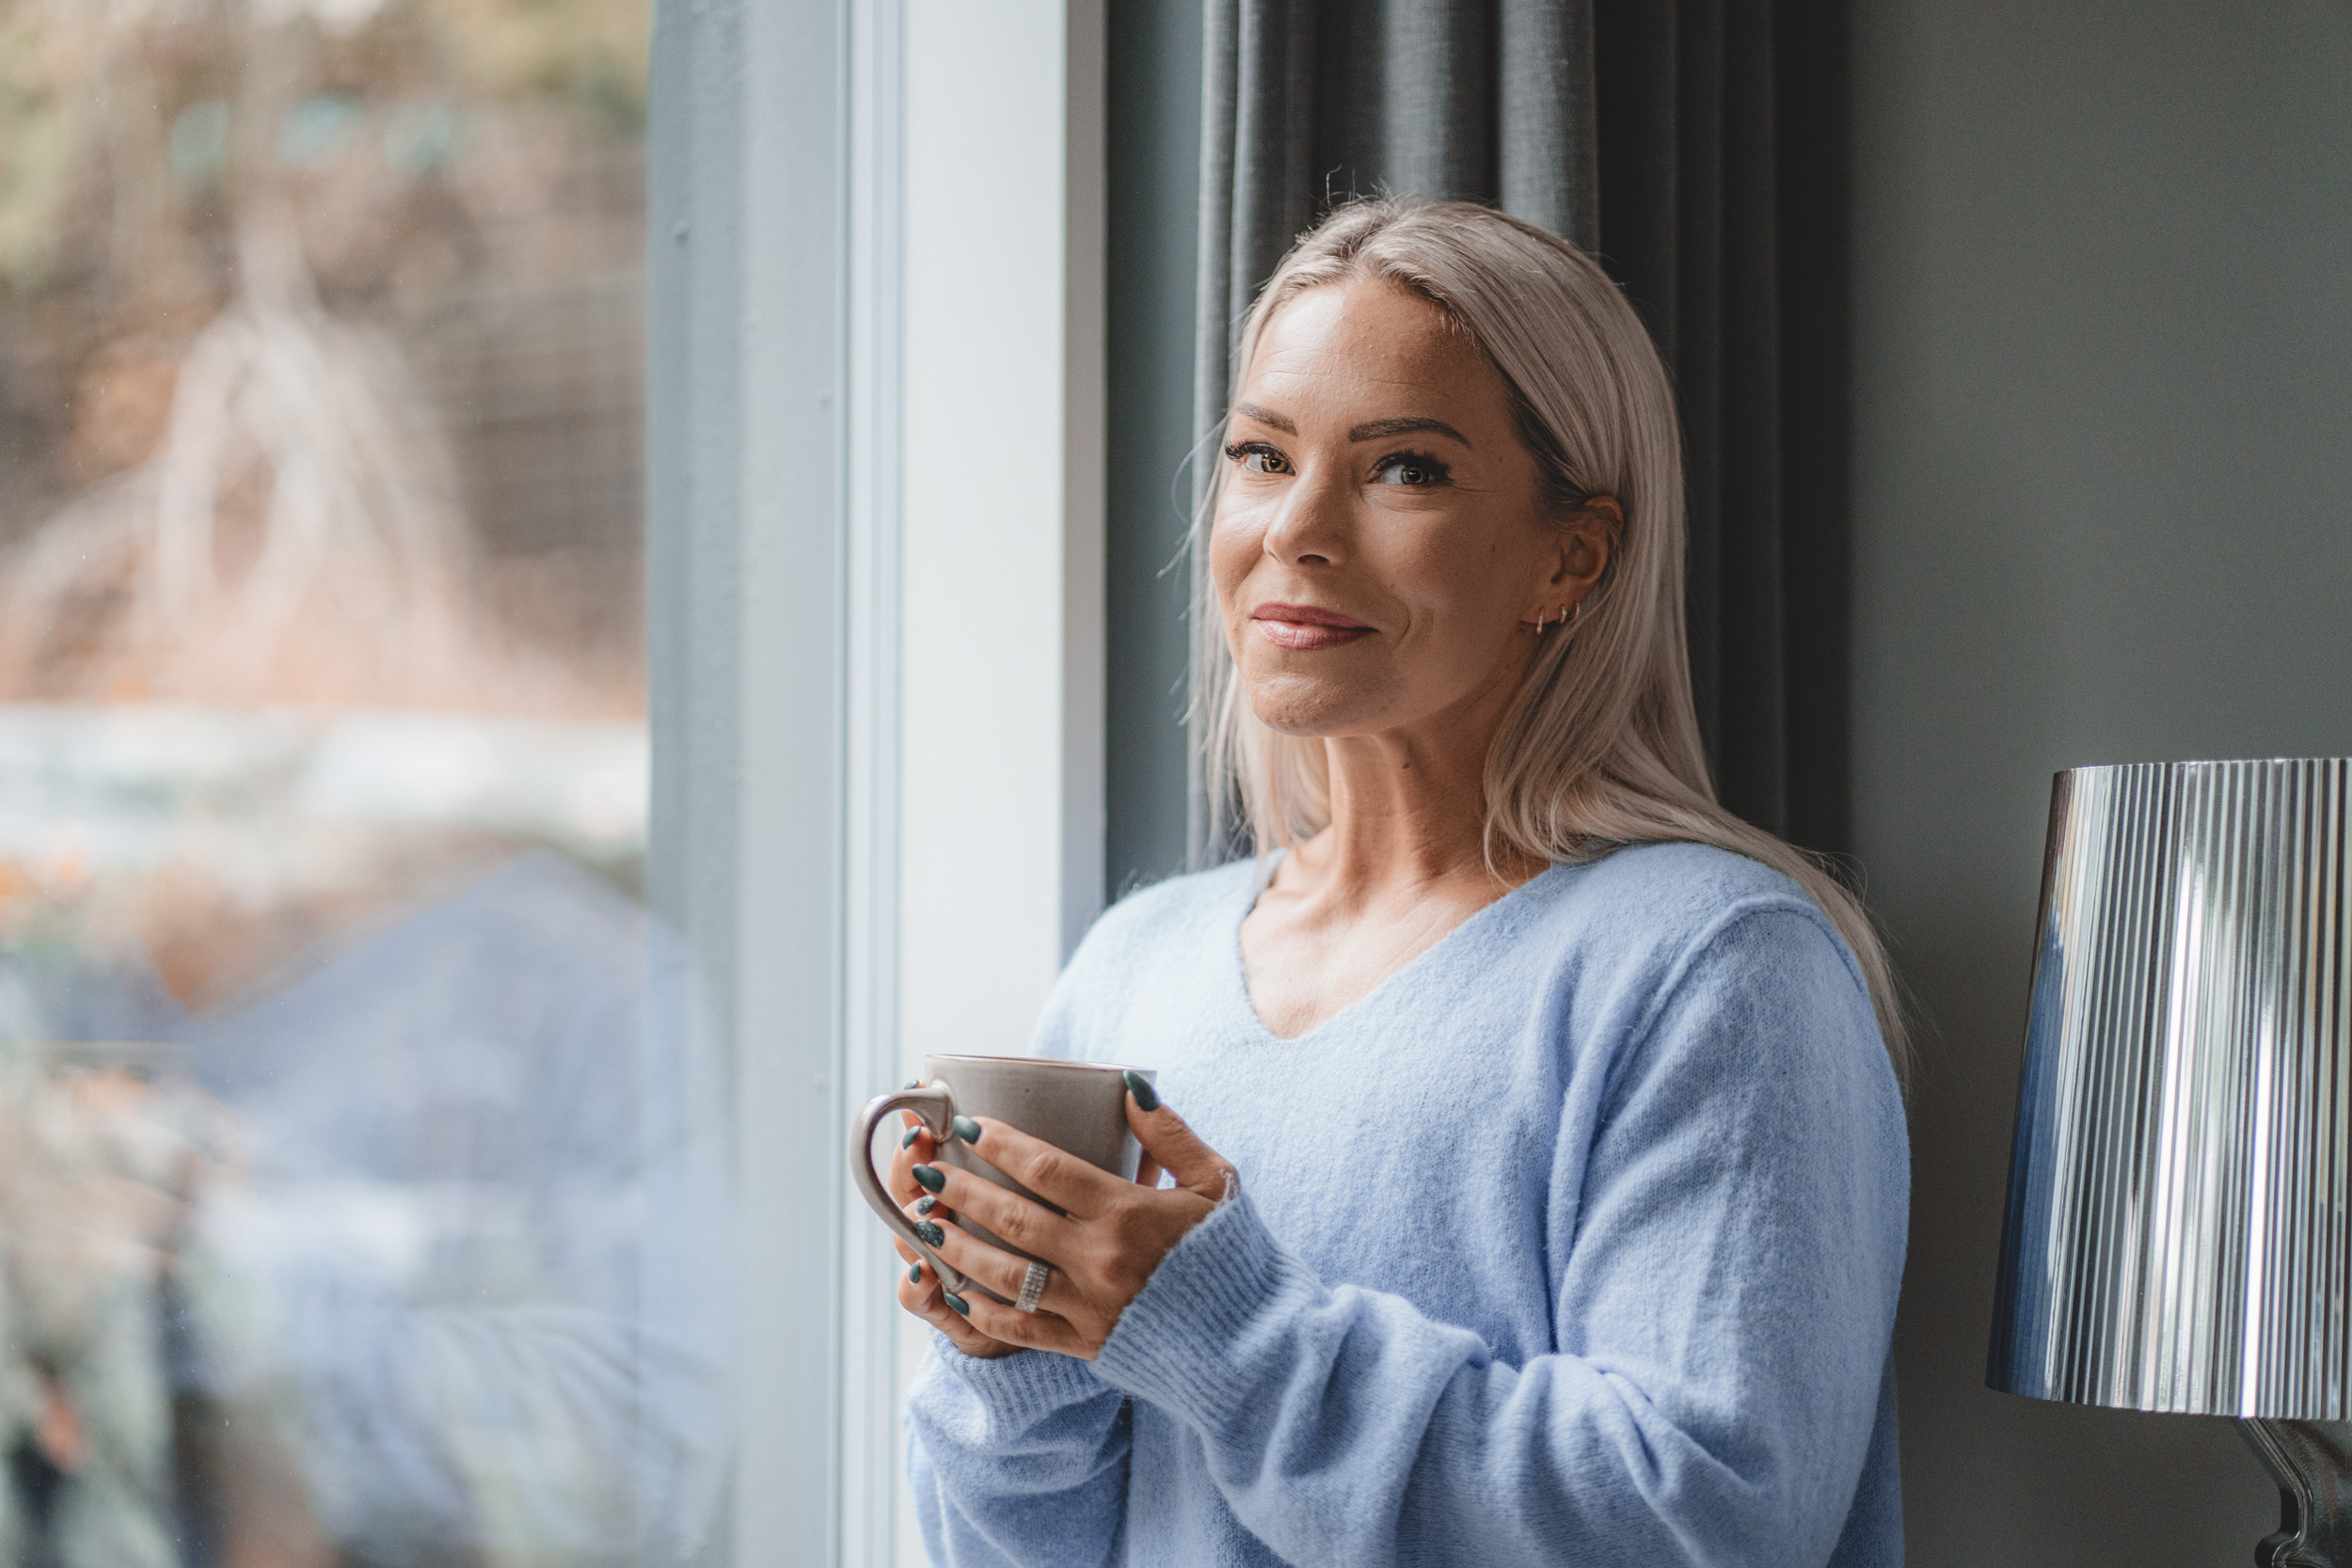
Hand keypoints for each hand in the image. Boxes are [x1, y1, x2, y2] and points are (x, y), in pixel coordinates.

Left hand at [902, 1081, 1233, 1358]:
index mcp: (1129, 1213)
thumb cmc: (1232, 1255)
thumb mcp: (1215, 1183)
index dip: (1001, 1144)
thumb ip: (1169, 1134)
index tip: (968, 1126)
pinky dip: (982, 1309)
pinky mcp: (1086, 1346)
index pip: (1047, 1170)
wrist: (1253, 1343)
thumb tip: (1127, 1085)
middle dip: (960, 1190)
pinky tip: (955, 1288)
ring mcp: (1089, 1307)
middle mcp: (1101, 1260)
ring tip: (922, 1222)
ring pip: (1003, 1274)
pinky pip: (1020, 1328)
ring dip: (957, 1246)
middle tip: (924, 1169)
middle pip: (1011, 1218)